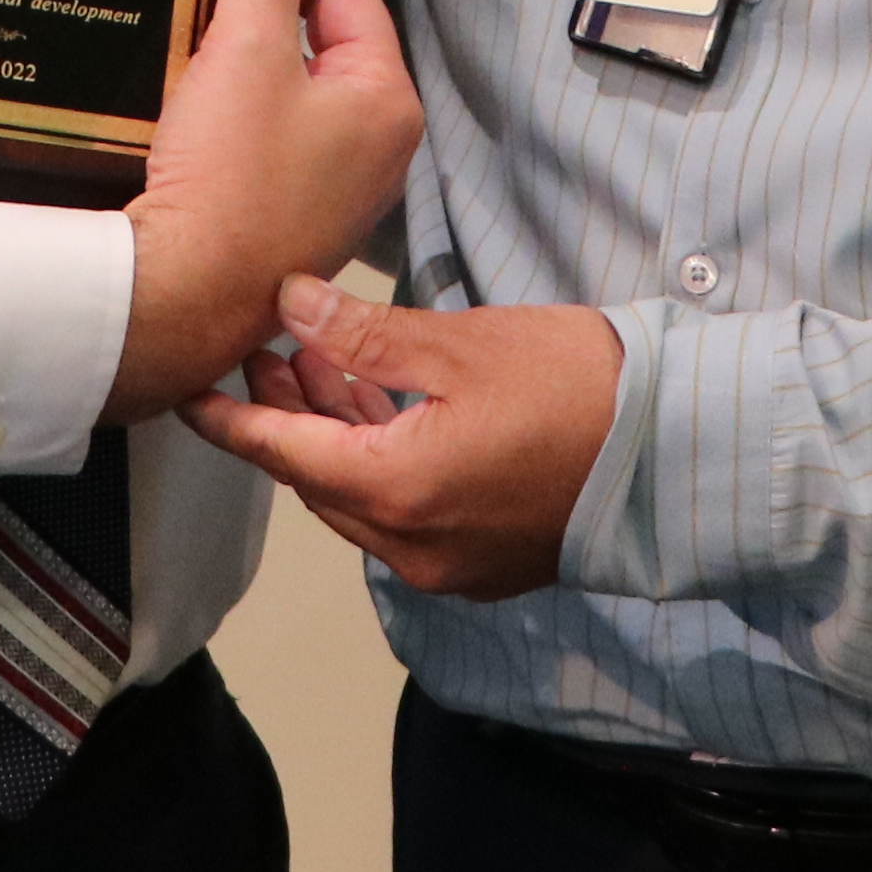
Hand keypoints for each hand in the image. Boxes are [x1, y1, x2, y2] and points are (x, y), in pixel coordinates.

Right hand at [106, 0, 420, 422]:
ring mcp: (332, 191)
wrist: (181, 300)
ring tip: (190, 68)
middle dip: (257, 18)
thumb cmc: (228, 185)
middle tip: (201, 14)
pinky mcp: (285, 219)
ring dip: (238, 69)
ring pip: (286, 92)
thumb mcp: (244, 48)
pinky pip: (263, 141)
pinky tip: (188, 124)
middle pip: (317, 41)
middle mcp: (375, 150)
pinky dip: (228, 119)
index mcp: (387, 102)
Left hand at [180, 276, 620, 598]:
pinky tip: (383, 410)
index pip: (280, 455)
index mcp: (395, 492)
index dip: (228, 418)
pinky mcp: (484, 564)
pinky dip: (382, 465)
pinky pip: (405, 516)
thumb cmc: (579, 388)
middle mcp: (411, 547)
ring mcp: (449, 565)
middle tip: (269, 347)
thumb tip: (289, 305)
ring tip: (321, 363)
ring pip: (361, 500)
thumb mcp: (459, 345)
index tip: (187, 389)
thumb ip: (363, 335)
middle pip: (317, 482)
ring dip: (335, 437)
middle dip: (286, 416)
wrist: (684, 452)